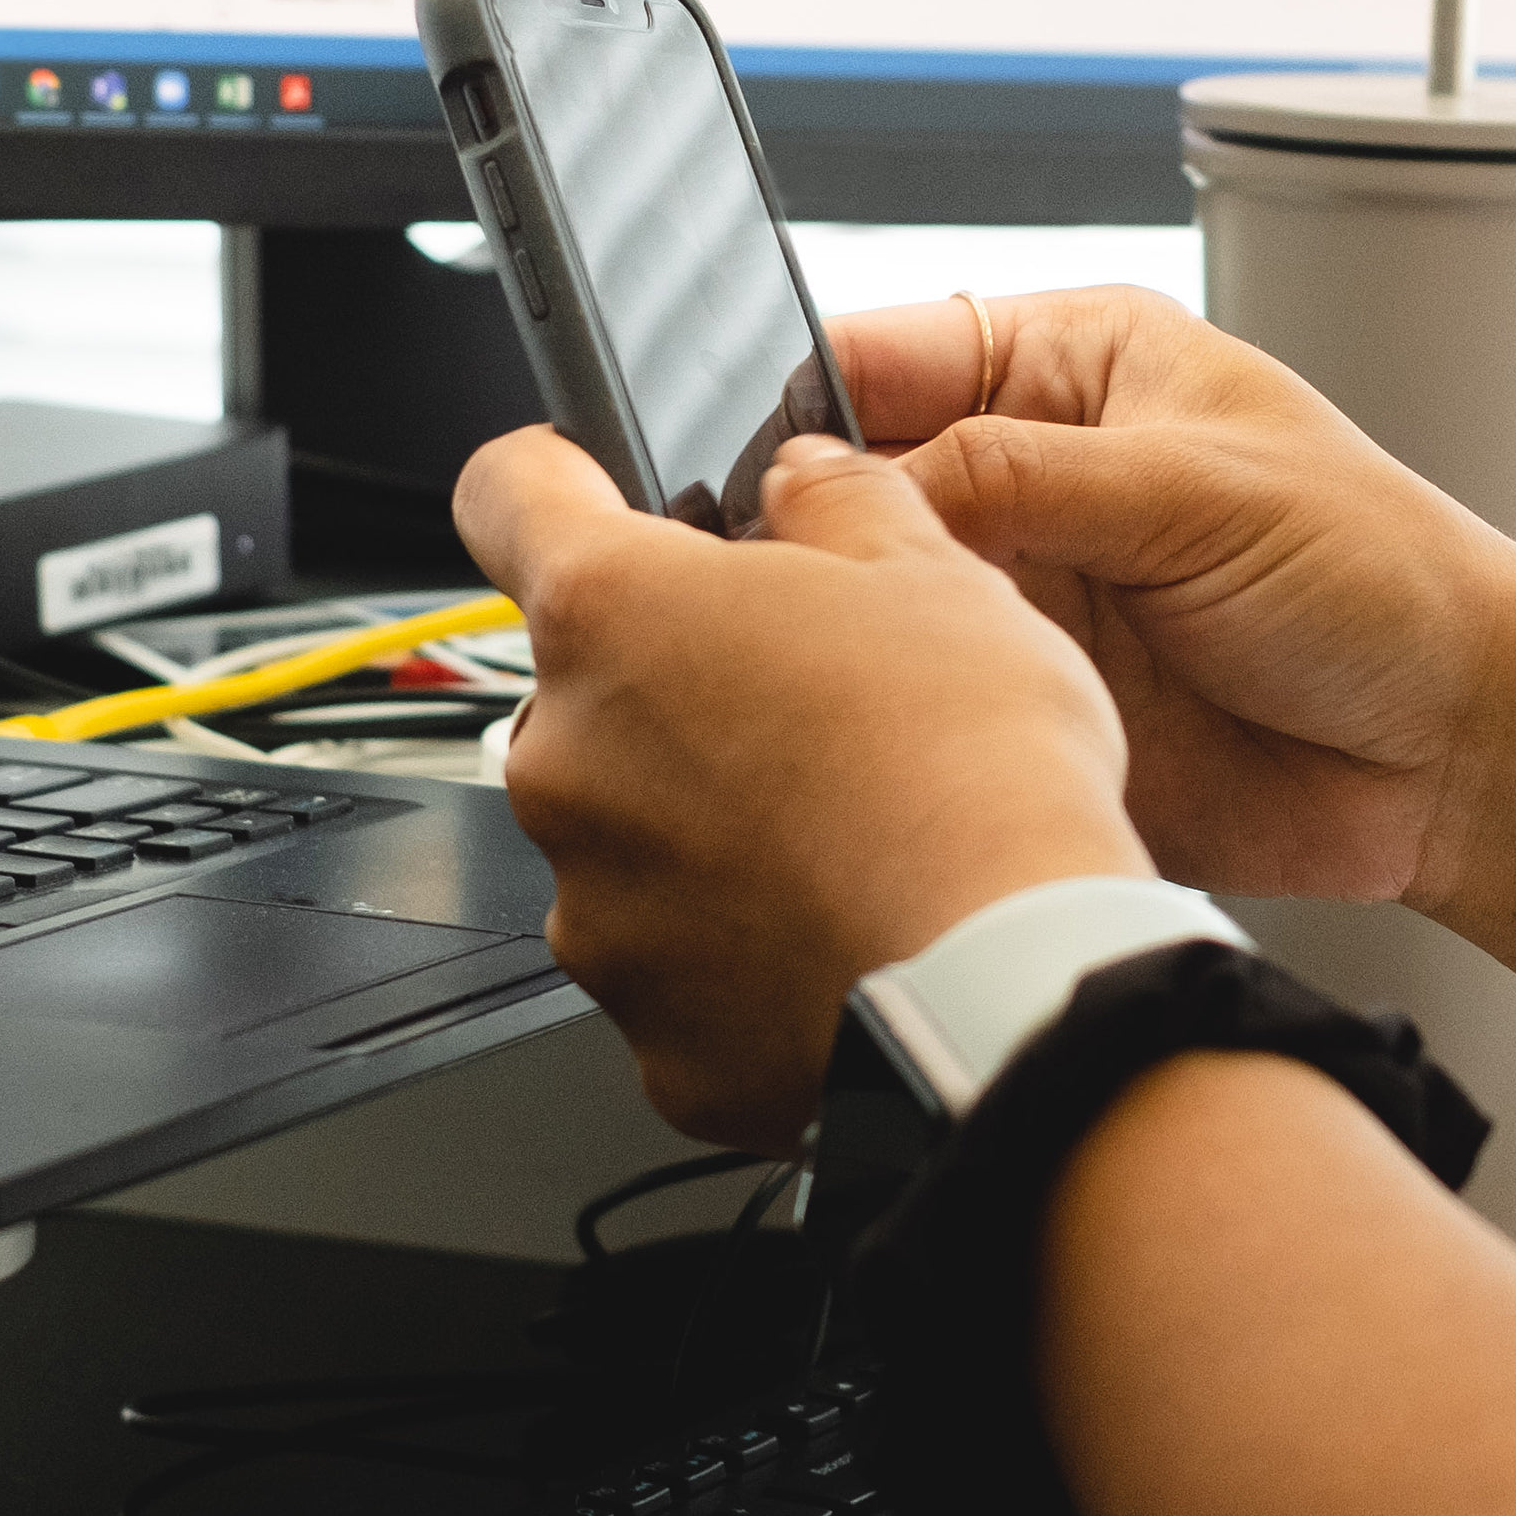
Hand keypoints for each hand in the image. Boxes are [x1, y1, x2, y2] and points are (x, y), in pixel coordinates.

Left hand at [457, 424, 1143, 1149]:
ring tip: (848, 833)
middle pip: (590, 691)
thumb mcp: (934, 570)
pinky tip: (843, 932)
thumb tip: (807, 483)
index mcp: (613, 615)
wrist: (1007, 981)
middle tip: (815, 701)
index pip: (508, 496)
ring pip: (632, 838)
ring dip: (711, 826)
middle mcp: (566, 764)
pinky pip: (682, 970)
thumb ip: (840, 503)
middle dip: (682, 687)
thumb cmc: (972, 770)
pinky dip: (745, 953)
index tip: (590, 486)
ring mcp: (594, 913)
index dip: (554, 478)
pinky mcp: (650, 1037)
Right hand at [835, 287, 1515, 908]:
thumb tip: (845, 478)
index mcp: (1071, 368)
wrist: (1456, 753)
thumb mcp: (1193, 488)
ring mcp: (1022, 598)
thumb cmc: (1378, 578)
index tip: (755, 475)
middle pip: (853, 487)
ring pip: (870, 604)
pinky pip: (918, 709)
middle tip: (792, 582)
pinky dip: (895, 724)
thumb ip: (1014, 475)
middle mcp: (1026, 475)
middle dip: (812, 533)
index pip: (883, 356)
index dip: (805, 408)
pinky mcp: (1025, 707)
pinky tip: (888, 732)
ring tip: (841, 662)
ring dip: (853, 633)